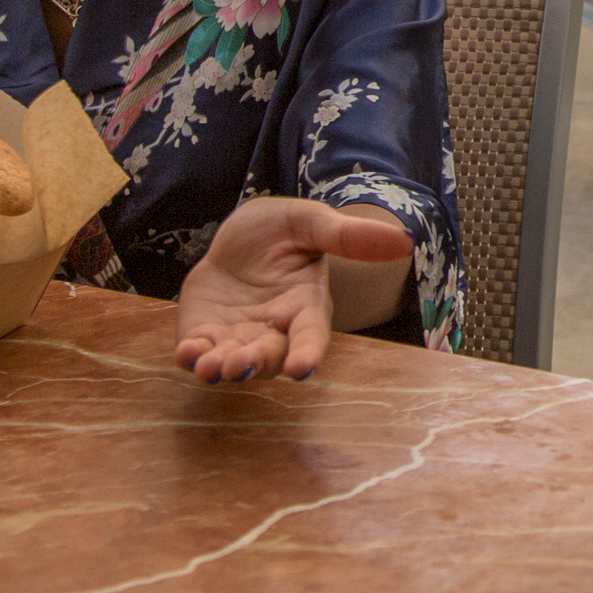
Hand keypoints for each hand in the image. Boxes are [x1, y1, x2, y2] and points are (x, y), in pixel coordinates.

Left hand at [175, 198, 413, 384]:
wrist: (236, 236)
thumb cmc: (280, 230)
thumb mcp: (309, 222)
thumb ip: (347, 235)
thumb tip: (404, 239)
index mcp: (305, 306)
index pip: (311, 336)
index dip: (307, 353)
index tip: (300, 368)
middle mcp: (273, 330)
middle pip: (269, 357)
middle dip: (254, 364)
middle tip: (239, 364)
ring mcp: (237, 336)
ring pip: (232, 363)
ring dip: (221, 369)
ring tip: (210, 367)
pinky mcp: (205, 334)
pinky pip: (199, 355)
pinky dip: (192, 359)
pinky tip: (187, 353)